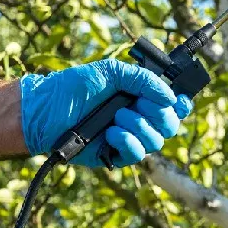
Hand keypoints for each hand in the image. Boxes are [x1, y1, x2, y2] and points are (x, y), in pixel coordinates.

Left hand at [19, 58, 192, 167]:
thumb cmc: (74, 87)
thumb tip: (171, 96)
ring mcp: (127, 138)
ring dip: (140, 126)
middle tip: (138, 104)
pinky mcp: (114, 155)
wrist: (46, 110)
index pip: (172, 104)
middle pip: (170, 125)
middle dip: (159, 114)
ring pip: (156, 141)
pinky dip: (129, 142)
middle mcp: (138, 118)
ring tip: (116, 116)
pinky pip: (136, 155)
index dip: (180, 103)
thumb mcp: (111, 72)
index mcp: (139, 96)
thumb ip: (143, 79)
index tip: (177, 100)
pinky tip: (111, 133)